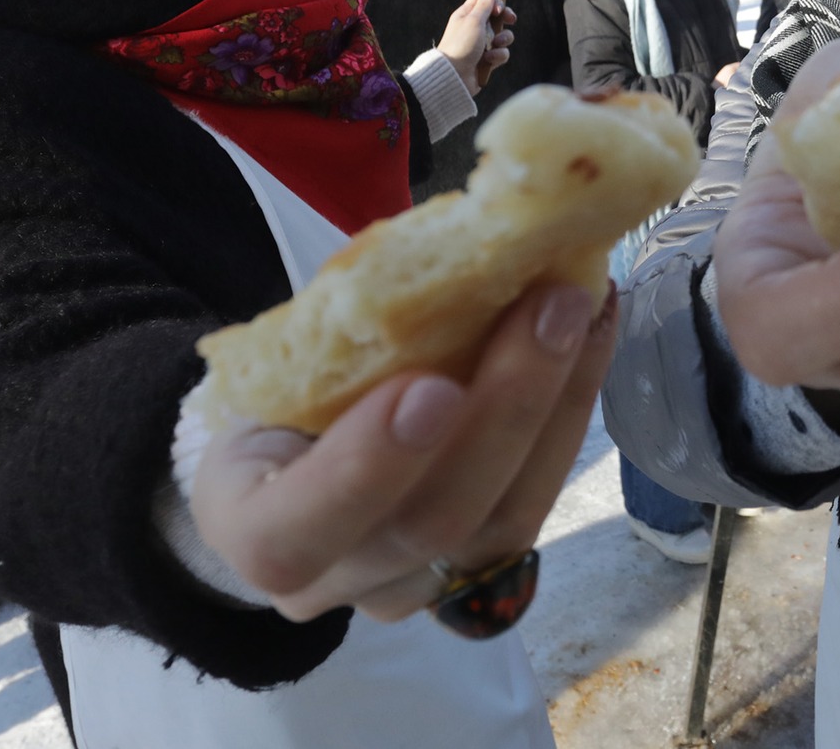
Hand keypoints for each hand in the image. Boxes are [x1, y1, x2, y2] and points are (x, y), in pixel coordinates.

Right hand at [190, 282, 615, 622]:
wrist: (288, 453)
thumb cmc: (278, 388)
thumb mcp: (277, 359)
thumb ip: (339, 333)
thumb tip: (443, 253)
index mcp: (248, 531)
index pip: (294, 530)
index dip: (366, 467)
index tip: (430, 385)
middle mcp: (331, 581)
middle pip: (428, 525)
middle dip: (503, 411)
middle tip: (550, 307)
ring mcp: (412, 587)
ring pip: (501, 523)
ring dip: (556, 407)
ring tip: (585, 310)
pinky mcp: (477, 568)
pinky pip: (533, 504)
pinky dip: (569, 416)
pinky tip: (591, 340)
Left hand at [437, 0, 515, 93]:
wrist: (454, 76)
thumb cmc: (461, 45)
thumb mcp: (473, 21)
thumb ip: (483, 6)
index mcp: (467, 16)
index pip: (483, 1)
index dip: (494, 2)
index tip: (499, 9)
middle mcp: (474, 28)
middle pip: (497, 17)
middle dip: (505, 19)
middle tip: (510, 19)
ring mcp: (482, 45)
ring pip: (503, 36)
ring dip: (503, 39)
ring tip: (494, 45)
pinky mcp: (487, 59)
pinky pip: (501, 53)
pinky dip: (498, 56)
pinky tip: (489, 60)